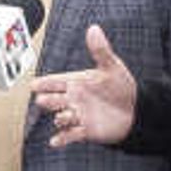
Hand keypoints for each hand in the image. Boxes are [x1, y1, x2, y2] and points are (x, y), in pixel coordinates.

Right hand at [31, 25, 137, 148]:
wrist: (135, 111)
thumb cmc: (122, 87)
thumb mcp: (112, 67)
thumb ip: (100, 50)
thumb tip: (93, 28)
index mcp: (77, 82)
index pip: (56, 81)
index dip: (45, 83)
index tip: (34, 85)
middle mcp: (74, 99)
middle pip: (54, 99)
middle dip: (48, 100)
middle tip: (43, 100)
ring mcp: (78, 115)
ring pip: (62, 117)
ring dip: (60, 118)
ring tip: (62, 117)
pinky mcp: (85, 131)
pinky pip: (70, 135)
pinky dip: (62, 138)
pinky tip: (55, 141)